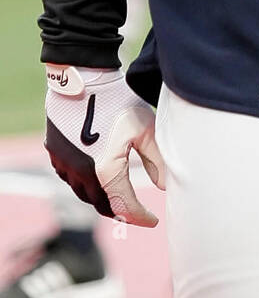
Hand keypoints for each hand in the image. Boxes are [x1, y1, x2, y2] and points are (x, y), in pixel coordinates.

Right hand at [44, 63, 165, 226]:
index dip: (140, 217)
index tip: (153, 220)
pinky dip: (84, 183)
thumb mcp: (145, 129)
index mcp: (105, 170)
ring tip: (118, 196)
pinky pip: (70, 177)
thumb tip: (164, 187)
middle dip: (120, 211)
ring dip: (101, 198)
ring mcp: (65, 163)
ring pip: (84, 193)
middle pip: (101, 204)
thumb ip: (156, 160)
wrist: (84, 77)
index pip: (125, 205)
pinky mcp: (56, 152)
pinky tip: (95, 177)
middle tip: (135, 212)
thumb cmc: (118, 101)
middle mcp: (81, 173)